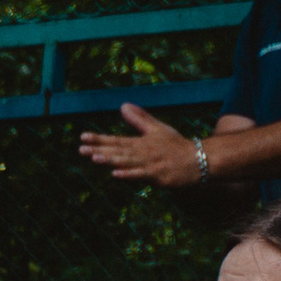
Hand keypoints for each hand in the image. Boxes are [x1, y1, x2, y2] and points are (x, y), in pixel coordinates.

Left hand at [78, 105, 205, 188]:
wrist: (199, 159)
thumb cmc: (176, 146)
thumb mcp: (158, 129)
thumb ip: (140, 119)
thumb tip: (123, 105)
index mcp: (140, 142)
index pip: (116, 140)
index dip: (99, 139)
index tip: (82, 137)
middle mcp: (142, 151)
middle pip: (118, 151)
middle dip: (99, 149)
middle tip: (81, 149)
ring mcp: (149, 164)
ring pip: (127, 162)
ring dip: (110, 160)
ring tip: (94, 158)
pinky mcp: (157, 175)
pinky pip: (141, 175)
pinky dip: (129, 175)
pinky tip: (115, 174)